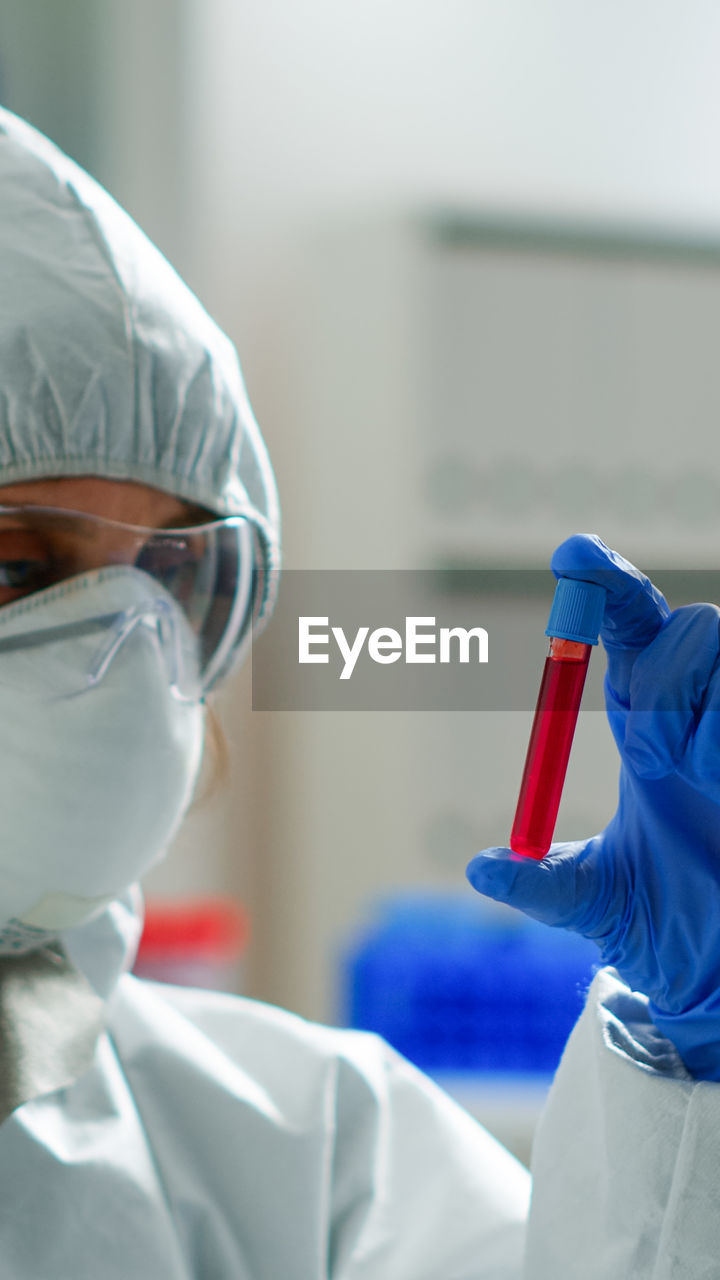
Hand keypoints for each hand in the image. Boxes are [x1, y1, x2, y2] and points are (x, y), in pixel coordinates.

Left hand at [467, 534, 719, 1079]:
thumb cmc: (669, 923)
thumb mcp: (593, 902)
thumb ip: (541, 884)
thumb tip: (480, 868)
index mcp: (650, 723)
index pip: (631, 625)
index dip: (604, 581)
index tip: (572, 551)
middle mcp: (706, 710)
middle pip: (694, 628)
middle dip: (670, 685)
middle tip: (654, 761)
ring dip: (706, 719)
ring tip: (700, 784)